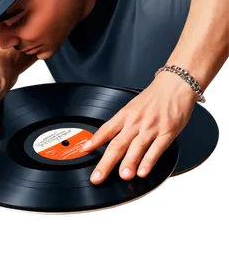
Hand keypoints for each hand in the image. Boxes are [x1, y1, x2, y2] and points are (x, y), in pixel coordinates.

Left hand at [82, 72, 198, 183]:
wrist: (176, 84)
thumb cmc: (154, 97)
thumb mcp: (133, 106)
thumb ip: (121, 123)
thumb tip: (106, 138)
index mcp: (125, 115)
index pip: (106, 129)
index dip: (95, 140)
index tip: (85, 150)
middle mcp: (135, 123)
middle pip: (118, 144)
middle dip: (106, 163)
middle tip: (98, 177)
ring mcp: (151, 128)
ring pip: (137, 148)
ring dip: (129, 163)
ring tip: (123, 176)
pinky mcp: (167, 132)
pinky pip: (156, 149)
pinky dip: (149, 161)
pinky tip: (143, 171)